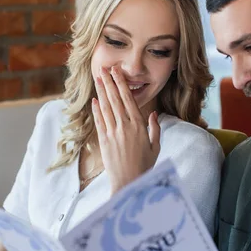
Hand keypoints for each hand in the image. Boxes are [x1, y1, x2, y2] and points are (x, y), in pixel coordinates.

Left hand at [92, 66, 160, 193]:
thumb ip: (155, 129)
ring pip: (106, 107)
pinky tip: (94, 100)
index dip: (122, 84)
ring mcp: (113, 133)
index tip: (117, 72)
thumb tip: (153, 114)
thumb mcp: (155, 146)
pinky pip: (99, 121)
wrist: (129, 182)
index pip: (129, 99)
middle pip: (115, 99)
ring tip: (98, 78)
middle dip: (109, 82)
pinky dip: (96, 110)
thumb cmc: (144, 166)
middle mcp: (125, 126)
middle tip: (104, 68)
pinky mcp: (104, 141)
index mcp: (139, 126)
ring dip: (101, 91)